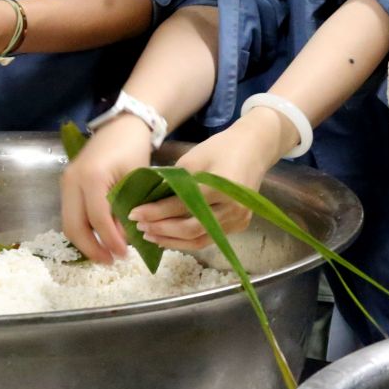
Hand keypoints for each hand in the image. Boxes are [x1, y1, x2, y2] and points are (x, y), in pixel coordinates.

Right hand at [60, 116, 154, 262]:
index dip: (110, 240)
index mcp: (91, 177)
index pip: (97, 219)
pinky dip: (83, 229)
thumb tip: (126, 240)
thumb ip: (129, 207)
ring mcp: (65, 183)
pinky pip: (70, 214)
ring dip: (85, 242)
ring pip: (68, 222)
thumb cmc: (134, 149)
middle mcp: (72, 181)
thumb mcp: (137, 178)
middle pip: (73, 226)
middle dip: (91, 248)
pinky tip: (99, 238)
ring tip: (106, 254)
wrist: (122, 125)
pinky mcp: (66, 185)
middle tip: (111, 262)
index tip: (124, 256)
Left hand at [126, 112, 293, 250]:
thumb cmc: (221, 148)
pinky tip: (172, 237)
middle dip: (162, 230)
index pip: (181, 206)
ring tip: (151, 236)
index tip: (133, 213)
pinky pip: (211, 238)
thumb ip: (173, 182)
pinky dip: (189, 240)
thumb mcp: (193, 159)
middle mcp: (232, 208)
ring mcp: (238, 219)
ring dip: (173, 241)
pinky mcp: (240, 225)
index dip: (155, 212)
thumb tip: (147, 201)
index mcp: (220, 187)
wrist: (255, 148)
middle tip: (139, 227)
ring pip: (200, 240)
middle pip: (190, 229)